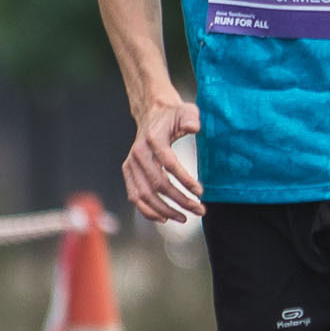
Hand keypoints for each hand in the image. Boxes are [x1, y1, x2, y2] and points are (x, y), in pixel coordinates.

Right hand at [124, 98, 202, 222]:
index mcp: (153, 138)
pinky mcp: (128, 173)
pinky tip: (164, 219)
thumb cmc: (174, 115)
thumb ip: (191, 118)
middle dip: (179, 200)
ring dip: (164, 210)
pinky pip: (134, 196)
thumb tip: (194, 128)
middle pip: (157, 184)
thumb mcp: (186, 111)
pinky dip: (147, 211)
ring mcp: (130, 164)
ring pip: (144, 195)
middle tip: (200, 210)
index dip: (185, 180)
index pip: (169, 164)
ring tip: (185, 218)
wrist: (152, 113)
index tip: (201, 192)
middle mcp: (138, 153)